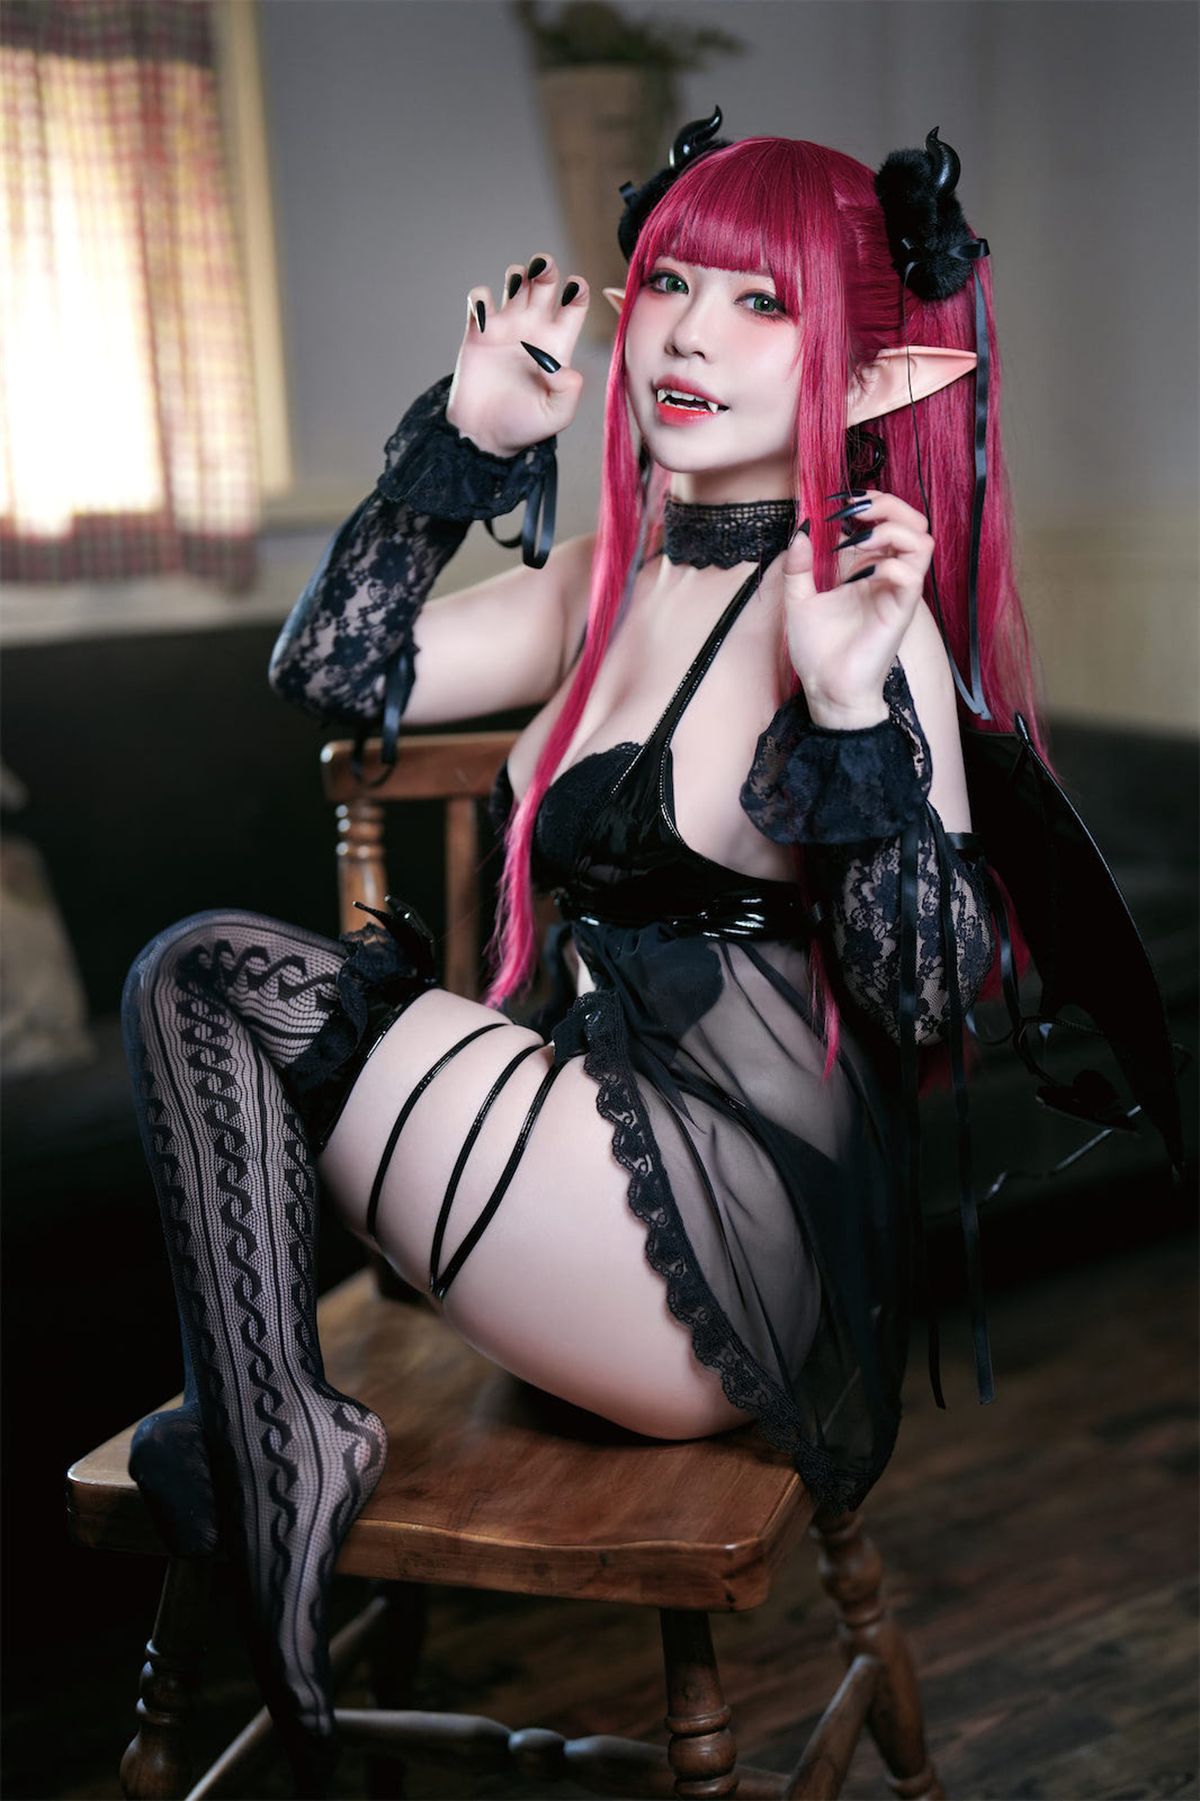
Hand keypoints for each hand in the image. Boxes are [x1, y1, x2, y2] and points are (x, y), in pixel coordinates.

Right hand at [446, 254, 587, 457]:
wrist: (482, 436)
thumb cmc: (522, 428)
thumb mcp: (556, 416)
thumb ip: (568, 391)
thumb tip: (560, 365)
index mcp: (557, 344)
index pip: (574, 305)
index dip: (578, 289)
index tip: (575, 286)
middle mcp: (533, 330)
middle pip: (544, 283)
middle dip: (545, 267)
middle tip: (542, 267)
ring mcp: (505, 328)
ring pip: (514, 281)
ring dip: (517, 273)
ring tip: (516, 284)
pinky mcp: (477, 332)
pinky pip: (479, 299)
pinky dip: (481, 298)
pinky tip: (484, 316)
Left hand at [780, 491, 933, 726]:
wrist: (825, 688)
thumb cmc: (818, 651)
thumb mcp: (799, 600)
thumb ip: (798, 566)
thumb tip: (802, 530)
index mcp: (867, 569)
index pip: (888, 521)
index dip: (871, 503)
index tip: (842, 504)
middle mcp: (887, 575)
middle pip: (915, 522)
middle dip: (889, 506)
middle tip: (858, 511)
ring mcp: (896, 592)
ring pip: (923, 541)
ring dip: (892, 530)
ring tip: (860, 540)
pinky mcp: (900, 612)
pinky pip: (912, 576)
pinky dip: (890, 564)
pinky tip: (863, 574)